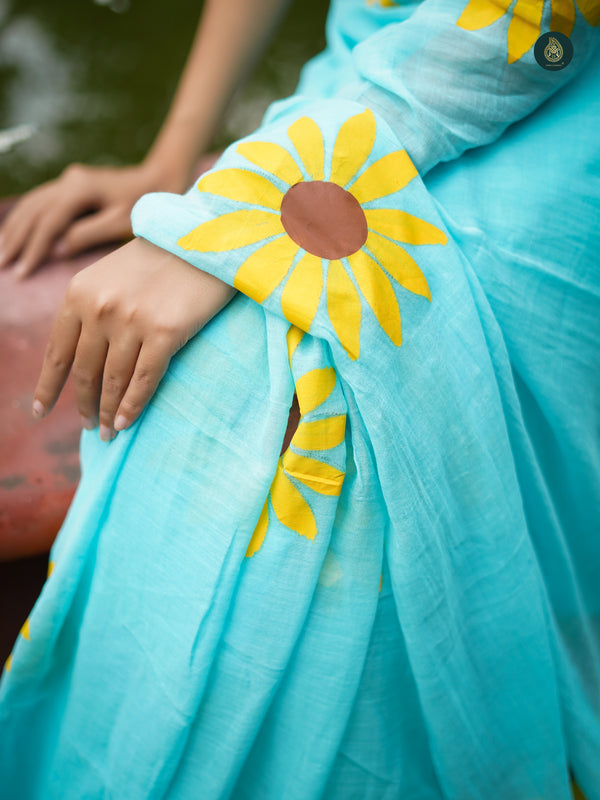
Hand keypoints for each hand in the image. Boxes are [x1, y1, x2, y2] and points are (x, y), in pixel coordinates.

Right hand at [0, 162, 188, 278]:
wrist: (159, 180)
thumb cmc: (145, 205)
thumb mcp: (121, 222)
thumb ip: (89, 234)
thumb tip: (58, 249)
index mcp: (80, 189)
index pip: (48, 223)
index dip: (33, 249)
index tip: (22, 273)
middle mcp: (69, 180)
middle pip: (32, 212)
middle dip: (15, 240)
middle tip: (2, 266)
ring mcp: (68, 180)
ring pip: (31, 204)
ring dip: (14, 229)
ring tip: (2, 253)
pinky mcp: (70, 185)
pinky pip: (39, 202)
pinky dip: (25, 219)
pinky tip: (15, 234)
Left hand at [32, 237, 235, 440]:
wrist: (205, 240)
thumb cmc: (159, 260)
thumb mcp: (109, 275)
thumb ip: (90, 309)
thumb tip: (81, 356)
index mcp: (79, 293)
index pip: (57, 353)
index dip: (48, 387)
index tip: (41, 411)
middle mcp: (100, 308)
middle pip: (84, 373)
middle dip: (83, 405)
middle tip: (87, 425)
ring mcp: (132, 321)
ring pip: (113, 381)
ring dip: (108, 413)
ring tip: (109, 432)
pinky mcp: (166, 333)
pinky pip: (143, 381)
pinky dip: (132, 407)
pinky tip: (126, 422)